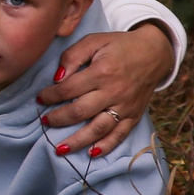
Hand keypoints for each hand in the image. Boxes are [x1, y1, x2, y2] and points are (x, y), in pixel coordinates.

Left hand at [37, 24, 170, 155]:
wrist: (154, 53)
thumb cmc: (119, 46)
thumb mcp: (94, 41)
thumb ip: (72, 56)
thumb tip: (57, 78)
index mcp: (101, 72)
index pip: (68, 89)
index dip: (50, 96)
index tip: (39, 99)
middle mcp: (113, 92)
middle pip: (80, 111)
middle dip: (58, 119)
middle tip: (44, 122)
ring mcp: (125, 106)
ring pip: (99, 128)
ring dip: (77, 140)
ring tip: (59, 149)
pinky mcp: (134, 115)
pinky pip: (120, 134)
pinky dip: (106, 146)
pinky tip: (91, 153)